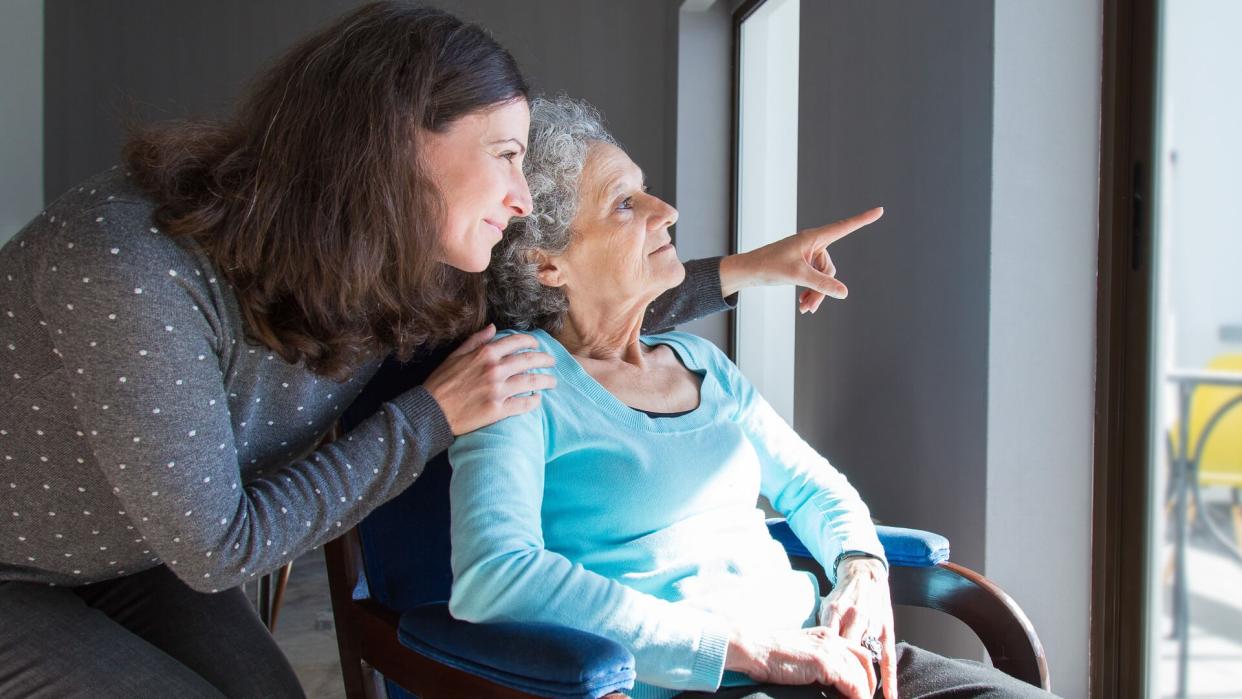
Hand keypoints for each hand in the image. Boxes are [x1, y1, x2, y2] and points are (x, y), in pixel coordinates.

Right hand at [424, 325, 556, 434]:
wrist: (431, 410)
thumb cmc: (441, 383)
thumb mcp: (455, 356)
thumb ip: (476, 341)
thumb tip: (493, 327)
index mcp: (485, 354)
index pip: (516, 342)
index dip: (531, 341)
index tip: (537, 344)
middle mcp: (495, 370)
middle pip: (529, 360)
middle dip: (545, 360)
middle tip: (552, 362)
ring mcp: (498, 390)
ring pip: (531, 381)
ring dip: (546, 381)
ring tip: (552, 381)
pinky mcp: (498, 409)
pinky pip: (523, 404)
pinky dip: (534, 401)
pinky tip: (538, 399)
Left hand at [719, 207, 883, 312]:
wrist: (748, 271)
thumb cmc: (769, 266)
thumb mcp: (797, 276)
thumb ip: (822, 284)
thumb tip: (844, 293)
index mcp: (813, 237)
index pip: (844, 227)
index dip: (863, 220)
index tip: (880, 210)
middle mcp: (813, 243)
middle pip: (830, 268)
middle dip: (822, 288)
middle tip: (809, 308)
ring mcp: (808, 255)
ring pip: (823, 278)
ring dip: (815, 294)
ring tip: (804, 309)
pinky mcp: (802, 264)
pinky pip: (815, 279)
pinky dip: (811, 292)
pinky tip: (803, 305)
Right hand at [725, 626, 876, 698]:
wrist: (755, 649)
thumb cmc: (770, 655)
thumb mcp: (801, 653)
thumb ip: (817, 661)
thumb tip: (829, 680)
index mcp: (826, 635)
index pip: (857, 651)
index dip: (864, 670)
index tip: (864, 687)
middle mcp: (831, 638)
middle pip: (864, 660)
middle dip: (870, 682)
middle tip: (866, 698)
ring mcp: (828, 649)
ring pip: (860, 673)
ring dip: (864, 692)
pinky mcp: (824, 662)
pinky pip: (852, 683)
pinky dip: (857, 695)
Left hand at [821, 557, 897, 698]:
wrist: (866, 575)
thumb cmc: (843, 595)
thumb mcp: (826, 606)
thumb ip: (822, 628)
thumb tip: (810, 651)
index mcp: (834, 611)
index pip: (826, 644)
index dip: (821, 664)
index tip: (815, 681)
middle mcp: (854, 618)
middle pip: (845, 653)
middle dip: (841, 674)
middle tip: (839, 693)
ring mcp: (872, 625)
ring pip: (865, 657)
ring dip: (862, 679)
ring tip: (859, 697)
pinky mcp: (887, 630)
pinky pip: (888, 658)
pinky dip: (888, 678)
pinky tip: (888, 696)